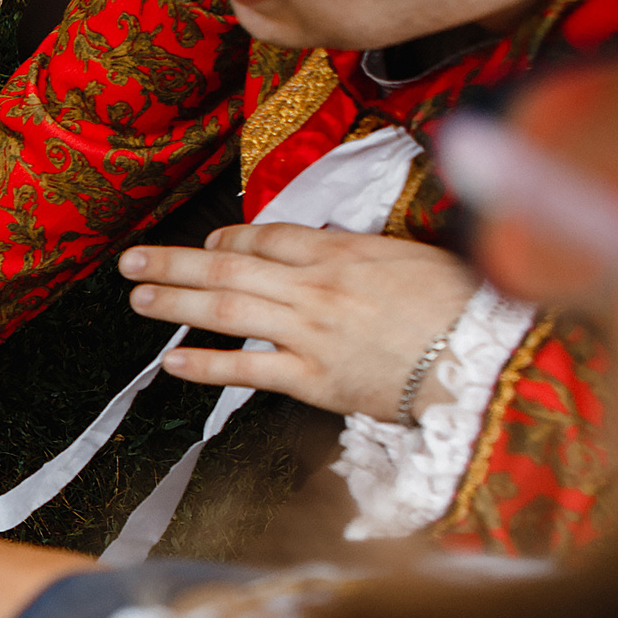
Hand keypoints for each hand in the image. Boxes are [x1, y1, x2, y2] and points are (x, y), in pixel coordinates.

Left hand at [120, 225, 477, 418]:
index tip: (206, 243)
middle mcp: (317, 288)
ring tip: (139, 297)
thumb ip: (362, 252)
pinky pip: (250, 370)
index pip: (270, 237)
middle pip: (231, 266)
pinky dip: (208, 364)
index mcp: (344, 253)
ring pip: (229, 309)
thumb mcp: (414, 257)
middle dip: (176, 262)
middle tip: (132, 260)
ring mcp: (311, 333)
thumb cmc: (463, 307)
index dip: (231, 238)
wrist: (485, 358)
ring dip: (177, 302)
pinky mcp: (315, 379)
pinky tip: (173, 361)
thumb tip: (327, 246)